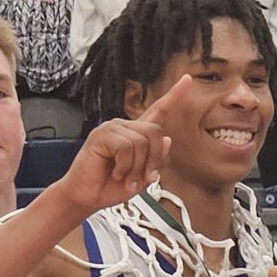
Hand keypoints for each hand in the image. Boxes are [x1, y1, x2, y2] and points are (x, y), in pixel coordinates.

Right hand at [55, 75, 190, 215]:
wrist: (88, 197)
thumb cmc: (111, 187)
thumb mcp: (142, 177)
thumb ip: (157, 160)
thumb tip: (168, 140)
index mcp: (137, 134)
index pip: (159, 110)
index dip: (174, 95)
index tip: (187, 79)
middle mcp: (126, 127)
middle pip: (156, 132)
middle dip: (154, 160)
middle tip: (143, 179)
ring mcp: (112, 128)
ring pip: (141, 143)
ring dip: (136, 168)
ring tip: (124, 178)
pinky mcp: (101, 135)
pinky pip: (125, 147)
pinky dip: (124, 166)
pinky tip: (115, 172)